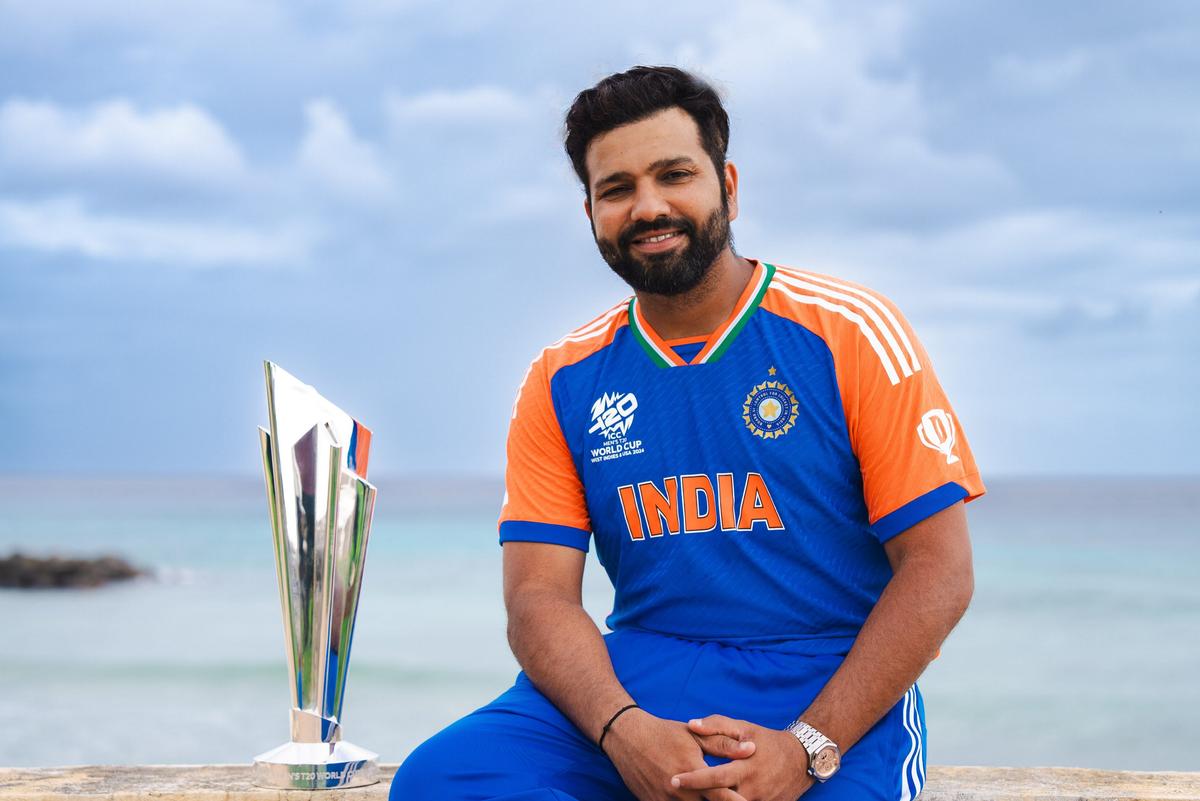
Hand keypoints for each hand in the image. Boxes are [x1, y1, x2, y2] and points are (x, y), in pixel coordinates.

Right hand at [603, 708, 755, 800]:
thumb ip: (724, 745)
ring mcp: (663, 800)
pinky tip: (692, 799)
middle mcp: (678, 790)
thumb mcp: (695, 735)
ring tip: (708, 798)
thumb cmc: (664, 733)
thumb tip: (751, 749)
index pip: (722, 795)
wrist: (627, 737)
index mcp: (693, 770)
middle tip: (738, 800)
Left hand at [671, 715, 813, 800]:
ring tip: (693, 797)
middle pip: (720, 799)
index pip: (714, 777)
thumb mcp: (745, 727)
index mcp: (745, 767)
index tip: (674, 779)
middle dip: (698, 797)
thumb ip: (717, 725)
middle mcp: (752, 789)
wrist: (802, 759)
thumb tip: (692, 724)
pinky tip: (716, 799)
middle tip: (675, 792)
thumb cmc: (768, 740)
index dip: (693, 780)